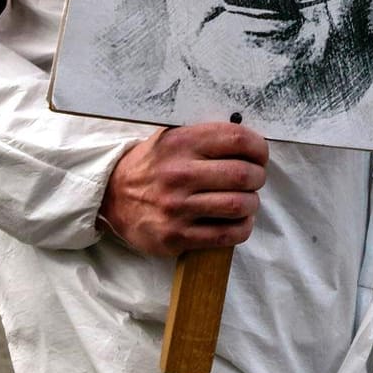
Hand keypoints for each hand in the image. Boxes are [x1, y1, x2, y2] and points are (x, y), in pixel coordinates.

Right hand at [98, 122, 269, 256]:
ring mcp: (177, 207)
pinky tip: (239, 221)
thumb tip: (249, 140)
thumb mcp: (171, 137)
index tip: (259, 155)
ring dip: (252, 203)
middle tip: (254, 179)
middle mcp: (179, 173)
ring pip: (239, 205)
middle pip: (243, 174)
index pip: (237, 139)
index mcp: (181, 143)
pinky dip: (242, 227)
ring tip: (246, 200)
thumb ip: (206, 136)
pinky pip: (226, 235)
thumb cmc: (153, 165)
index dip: (258, 148)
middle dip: (258, 177)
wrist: (113, 196)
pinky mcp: (176, 236)